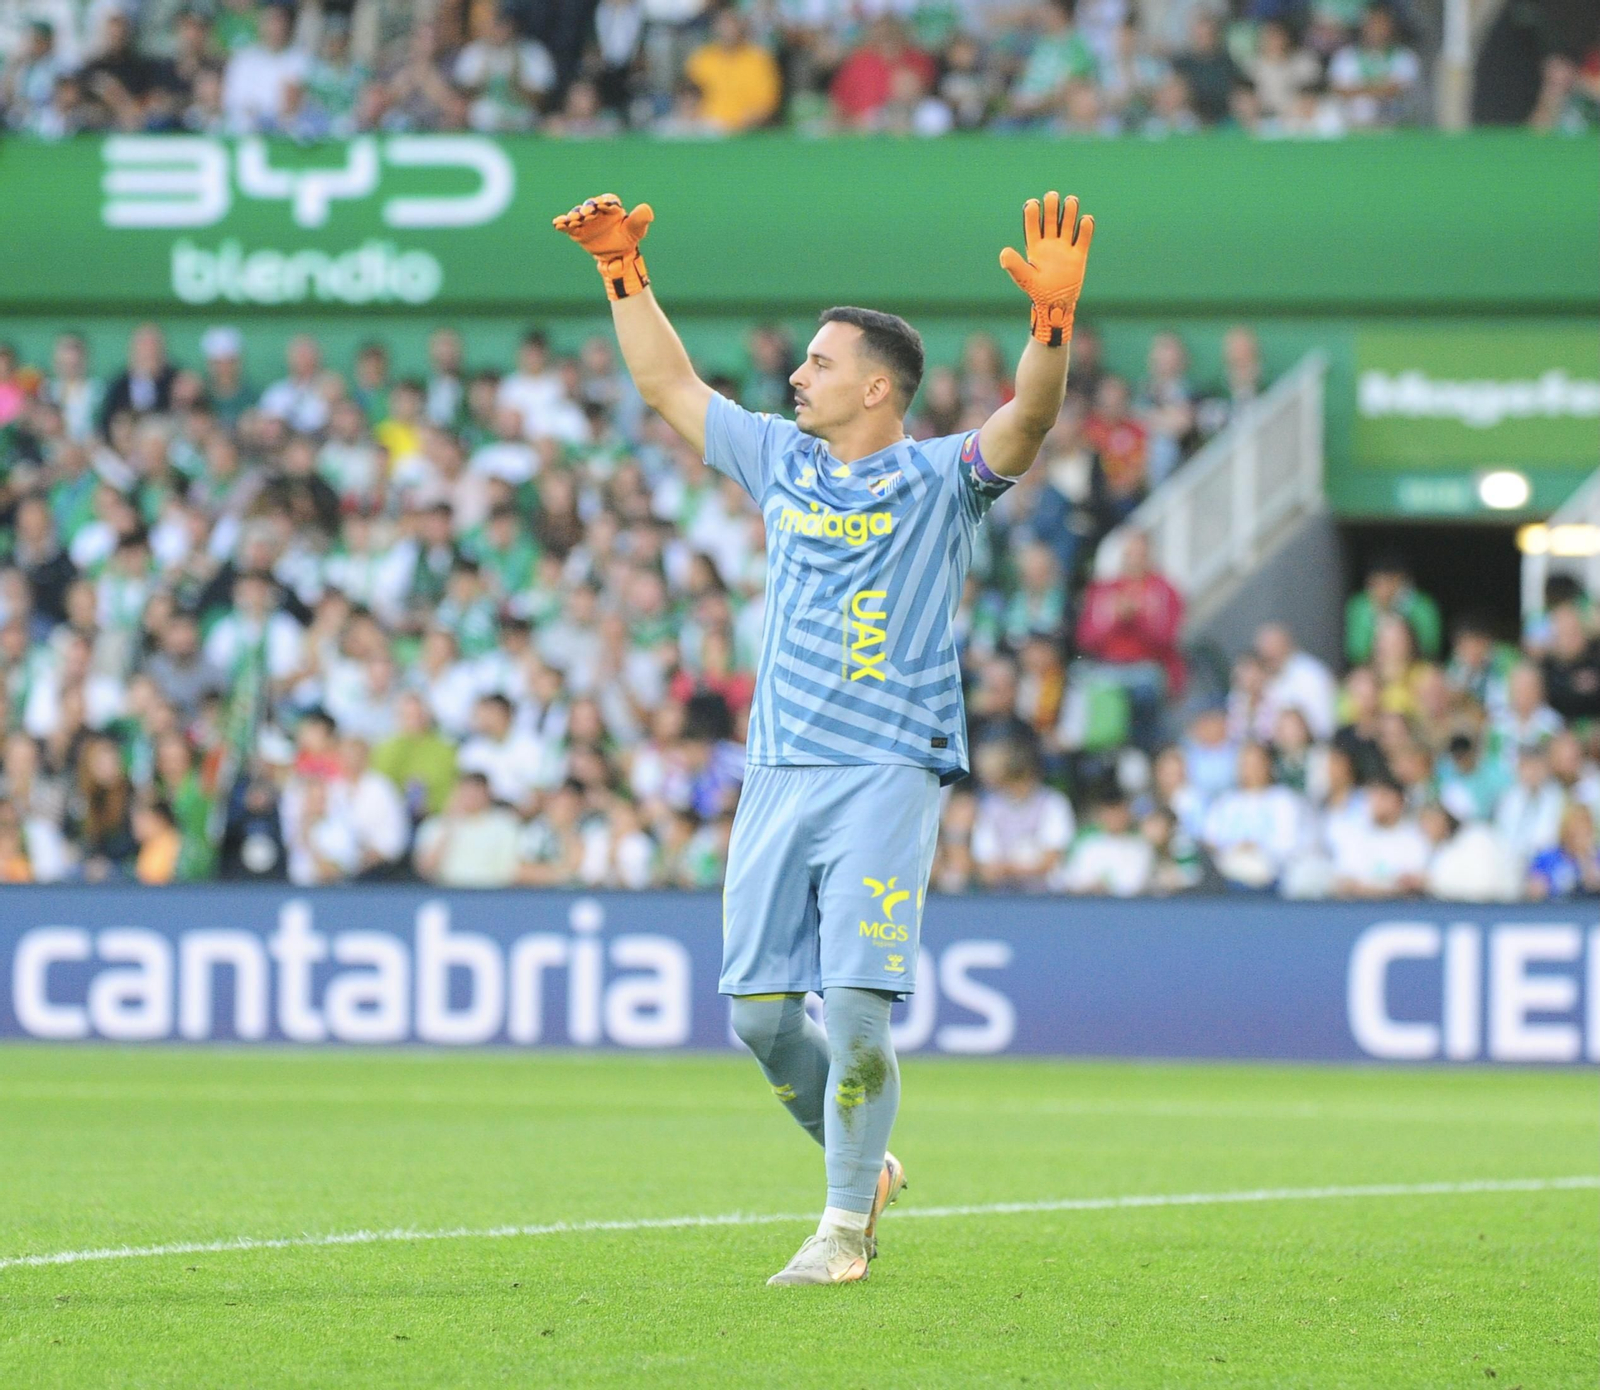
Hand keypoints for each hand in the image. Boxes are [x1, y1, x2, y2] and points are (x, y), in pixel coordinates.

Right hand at [552, 193, 653, 300]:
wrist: (616, 253)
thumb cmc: (628, 237)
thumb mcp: (636, 229)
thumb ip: (640, 219)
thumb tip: (646, 209)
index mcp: (611, 207)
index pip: (608, 201)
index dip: (605, 202)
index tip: (602, 204)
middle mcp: (597, 210)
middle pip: (590, 206)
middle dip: (587, 209)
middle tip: (585, 213)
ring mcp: (585, 220)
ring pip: (578, 215)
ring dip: (574, 216)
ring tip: (572, 220)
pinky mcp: (576, 230)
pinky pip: (568, 226)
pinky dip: (562, 224)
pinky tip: (556, 224)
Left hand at [1000, 191, 1093, 346]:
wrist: (1055, 306)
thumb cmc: (1037, 292)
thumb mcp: (1025, 278)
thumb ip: (1015, 265)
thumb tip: (1004, 252)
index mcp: (1035, 247)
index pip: (1033, 225)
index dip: (1032, 214)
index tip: (1032, 204)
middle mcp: (1050, 244)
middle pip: (1050, 220)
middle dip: (1051, 207)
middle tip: (1052, 196)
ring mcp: (1064, 248)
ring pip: (1067, 225)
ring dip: (1069, 212)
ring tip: (1071, 200)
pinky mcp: (1078, 255)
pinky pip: (1082, 239)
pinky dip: (1085, 229)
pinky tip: (1085, 220)